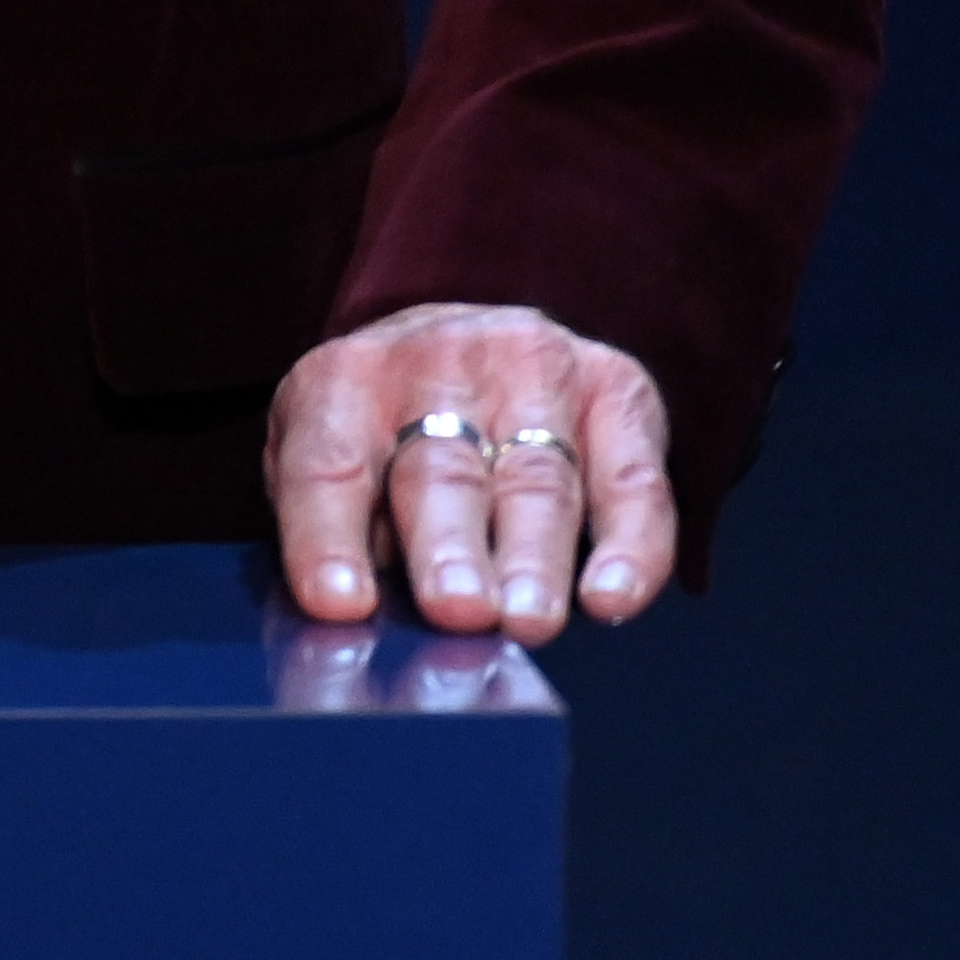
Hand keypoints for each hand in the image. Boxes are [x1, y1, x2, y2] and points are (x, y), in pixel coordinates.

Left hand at [267, 300, 675, 642]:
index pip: (327, 464)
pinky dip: (630, 545)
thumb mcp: (328, 457)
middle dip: (448, 545)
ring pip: (535, 478)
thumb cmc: (386, 430)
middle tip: (457, 610)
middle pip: (441, 468)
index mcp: (345, 383)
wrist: (468, 332)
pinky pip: (631, 479)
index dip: (329, 535)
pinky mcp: (615, 392)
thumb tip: (354, 626)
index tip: (341, 604)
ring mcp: (533, 371)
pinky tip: (611, 597)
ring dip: (533, 555)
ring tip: (528, 619)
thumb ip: (331, 532)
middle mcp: (440, 363)